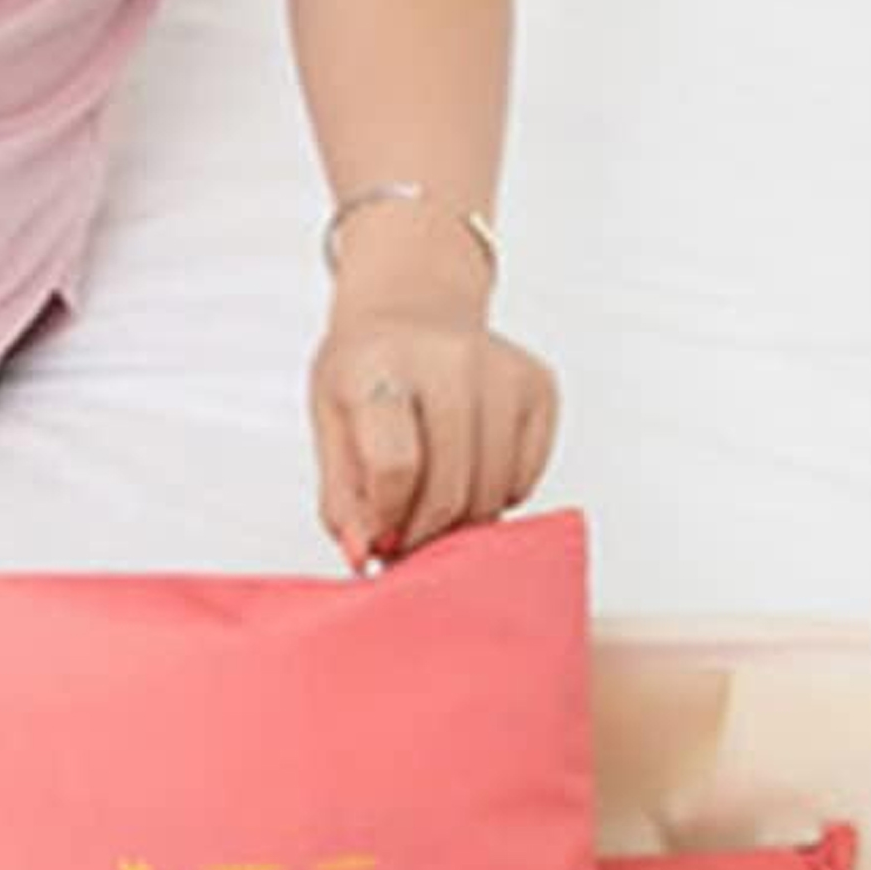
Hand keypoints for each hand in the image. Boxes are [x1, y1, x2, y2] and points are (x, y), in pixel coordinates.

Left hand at [310, 281, 558, 568]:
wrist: (412, 314)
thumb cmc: (366, 375)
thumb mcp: (330, 429)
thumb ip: (342, 500)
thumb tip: (361, 556)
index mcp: (383, 365)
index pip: (394, 468)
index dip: (384, 519)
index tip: (375, 531)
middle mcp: (451, 359)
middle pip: (449, 492)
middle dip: (421, 535)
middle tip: (402, 535)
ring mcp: (503, 371)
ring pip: (490, 494)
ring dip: (457, 524)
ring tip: (429, 506)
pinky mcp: (540, 387)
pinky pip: (523, 480)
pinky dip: (493, 497)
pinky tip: (465, 473)